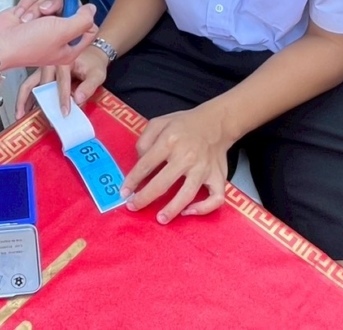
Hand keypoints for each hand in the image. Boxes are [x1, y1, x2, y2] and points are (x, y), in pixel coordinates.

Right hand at [0, 0, 96, 73]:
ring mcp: (43, 24)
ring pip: (51, 1)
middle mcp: (57, 36)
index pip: (88, 27)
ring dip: (38, 8)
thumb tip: (91, 10)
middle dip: (56, 8)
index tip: (75, 9)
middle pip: (69, 9)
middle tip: (48, 13)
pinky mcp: (30, 14)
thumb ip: (82, 20)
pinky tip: (22, 17)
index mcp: (69, 47)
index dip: (83, 16)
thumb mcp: (63, 32)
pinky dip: (28, 5)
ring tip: (30, 20)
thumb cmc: (26, 45)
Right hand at [15, 46, 109, 118]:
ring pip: (29, 83)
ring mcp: (43, 68)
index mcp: (65, 60)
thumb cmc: (93, 62)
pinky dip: (25, 98)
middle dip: (39, 102)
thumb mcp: (97, 73)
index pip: (62, 80)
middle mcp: (50, 63)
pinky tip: (24, 109)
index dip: (63, 98)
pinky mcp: (40, 74)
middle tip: (40, 118)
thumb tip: (78, 99)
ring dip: (23, 99)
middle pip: (41, 83)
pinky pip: (30, 85)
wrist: (90, 53)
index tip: (64, 112)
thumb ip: (89, 86)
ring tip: (20, 115)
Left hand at [120, 107, 229, 224]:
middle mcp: (187, 156)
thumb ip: (145, 140)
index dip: (132, 181)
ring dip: (172, 209)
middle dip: (144, 198)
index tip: (124, 192)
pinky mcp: (218, 177)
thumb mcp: (159, 122)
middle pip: (162, 183)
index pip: (146, 165)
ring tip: (160, 219)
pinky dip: (204, 208)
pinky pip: (215, 198)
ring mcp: (203, 169)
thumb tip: (139, 161)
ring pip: (187, 194)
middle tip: (133, 207)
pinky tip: (189, 211)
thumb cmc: (185, 125)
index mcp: (170, 141)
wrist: (216, 122)